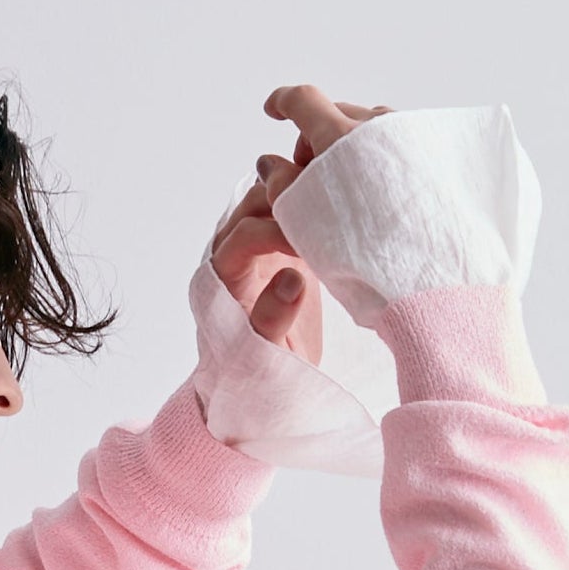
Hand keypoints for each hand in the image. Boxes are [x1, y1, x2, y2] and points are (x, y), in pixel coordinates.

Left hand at [209, 86, 395, 358]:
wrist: (267, 383)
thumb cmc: (258, 375)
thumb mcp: (262, 358)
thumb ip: (270, 320)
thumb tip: (292, 278)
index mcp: (221, 278)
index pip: (245, 236)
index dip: (277, 232)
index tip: (314, 240)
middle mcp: (233, 252)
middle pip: (257, 203)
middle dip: (291, 197)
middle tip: (335, 201)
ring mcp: (258, 243)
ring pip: (275, 196)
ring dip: (303, 187)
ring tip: (344, 187)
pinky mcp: (283, 243)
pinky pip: (293, 207)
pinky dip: (314, 194)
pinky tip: (347, 189)